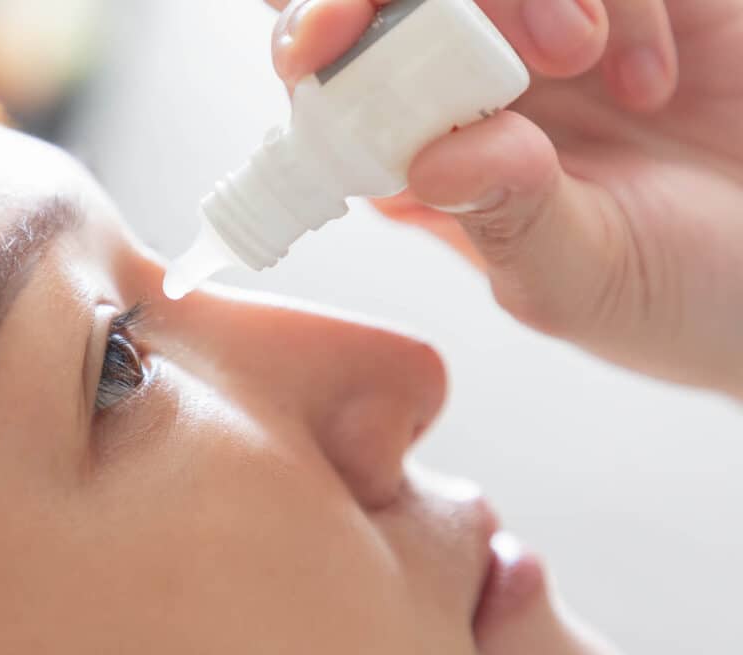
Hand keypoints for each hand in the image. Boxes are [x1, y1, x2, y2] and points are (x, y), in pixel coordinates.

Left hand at [267, 0, 742, 398]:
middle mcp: (470, 84)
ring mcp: (546, 33)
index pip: (326, 79)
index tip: (318, 43)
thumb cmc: (682, 294)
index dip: (304, 40)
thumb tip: (432, 157)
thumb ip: (507, 222)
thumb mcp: (580, 282)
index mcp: (422, 157)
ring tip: (579, 59)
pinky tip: (654, 77)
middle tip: (444, 13)